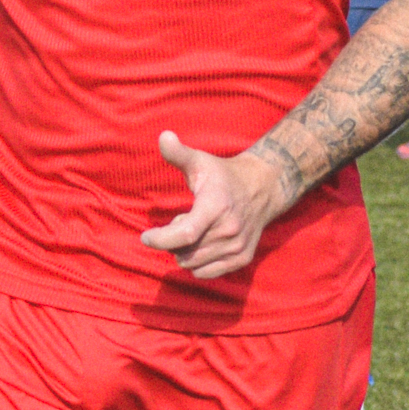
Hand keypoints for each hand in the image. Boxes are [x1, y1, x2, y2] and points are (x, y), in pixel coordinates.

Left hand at [139, 130, 283, 281]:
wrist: (263, 189)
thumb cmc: (223, 175)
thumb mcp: (200, 161)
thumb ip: (178, 153)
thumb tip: (163, 136)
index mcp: (215, 206)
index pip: (184, 234)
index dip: (160, 239)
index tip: (146, 236)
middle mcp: (229, 230)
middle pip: (183, 252)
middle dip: (172, 240)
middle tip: (183, 220)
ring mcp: (237, 246)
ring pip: (192, 264)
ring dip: (185, 251)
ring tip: (196, 230)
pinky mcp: (242, 258)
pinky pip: (205, 273)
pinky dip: (197, 263)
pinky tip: (204, 242)